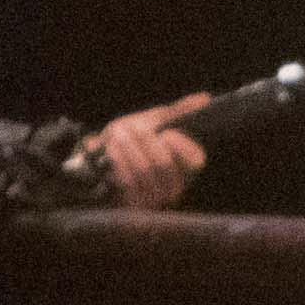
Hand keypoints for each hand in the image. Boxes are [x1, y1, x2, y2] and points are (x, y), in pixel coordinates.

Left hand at [84, 92, 209, 209]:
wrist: (99, 157)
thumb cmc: (132, 138)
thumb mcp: (154, 120)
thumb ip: (178, 112)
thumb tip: (205, 98)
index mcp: (186, 167)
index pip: (194, 160)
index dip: (178, 144)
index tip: (164, 133)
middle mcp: (174, 187)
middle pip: (163, 163)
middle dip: (143, 140)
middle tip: (128, 127)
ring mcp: (155, 199)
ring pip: (144, 171)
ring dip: (126, 147)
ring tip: (116, 137)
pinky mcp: (134, 206)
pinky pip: (129, 182)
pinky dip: (118, 162)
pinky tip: (111, 153)